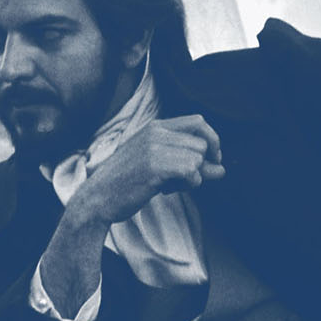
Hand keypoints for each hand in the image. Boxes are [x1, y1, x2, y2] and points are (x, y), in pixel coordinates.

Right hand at [69, 114, 224, 227]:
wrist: (98, 198)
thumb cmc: (127, 184)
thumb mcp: (160, 168)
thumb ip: (191, 166)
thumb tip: (222, 169)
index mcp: (155, 127)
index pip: (199, 121)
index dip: (212, 140)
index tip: (213, 160)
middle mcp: (156, 132)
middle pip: (202, 144)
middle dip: (200, 166)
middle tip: (179, 181)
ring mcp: (154, 147)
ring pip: (198, 158)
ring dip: (192, 178)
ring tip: (169, 185)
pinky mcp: (154, 165)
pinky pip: (191, 171)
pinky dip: (188, 185)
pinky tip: (166, 190)